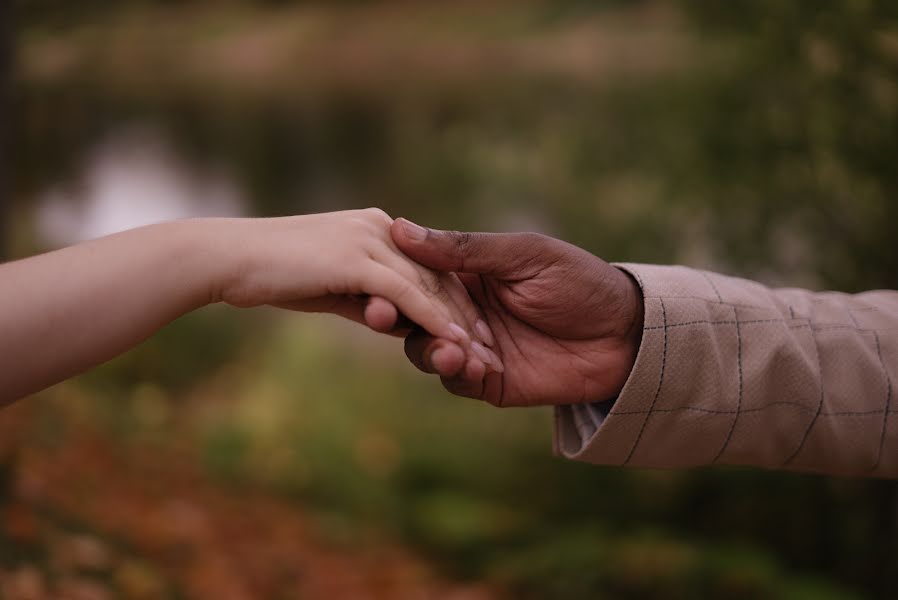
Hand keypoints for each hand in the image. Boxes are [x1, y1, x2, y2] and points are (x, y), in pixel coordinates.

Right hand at [211, 210, 492, 366]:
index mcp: (377, 227)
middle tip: (490, 347)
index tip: (474, 330)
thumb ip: (365, 298)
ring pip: (429, 285)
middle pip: (438, 274)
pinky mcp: (357, 258)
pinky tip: (453, 343)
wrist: (229, 257)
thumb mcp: (330, 285)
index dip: (453, 300)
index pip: (428, 266)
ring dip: (458, 322)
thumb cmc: (272, 273)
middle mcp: (381, 227)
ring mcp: (371, 239)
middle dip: (466, 314)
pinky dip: (434, 320)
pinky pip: (408, 294)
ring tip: (481, 354)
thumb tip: (389, 318)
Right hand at [390, 219, 643, 406]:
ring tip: (452, 350)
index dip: (392, 278)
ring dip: (431, 349)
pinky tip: (474, 366)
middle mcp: (462, 309)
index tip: (374, 280)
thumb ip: (465, 248)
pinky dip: (458, 373)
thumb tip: (401, 228)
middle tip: (388, 317)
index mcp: (467, 273)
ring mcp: (474, 346)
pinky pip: (456, 380)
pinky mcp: (489, 381)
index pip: (414, 274)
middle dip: (398, 317)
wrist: (626, 335)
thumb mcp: (524, 255)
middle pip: (410, 315)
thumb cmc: (579, 282)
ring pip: (425, 350)